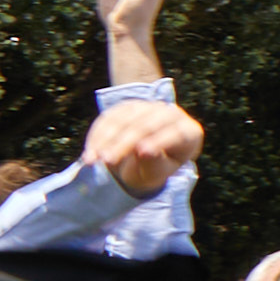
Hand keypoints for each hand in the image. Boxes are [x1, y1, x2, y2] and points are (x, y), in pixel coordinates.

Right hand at [83, 96, 203, 200]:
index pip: (177, 134)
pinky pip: (110, 117)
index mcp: (189, 133)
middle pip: (147, 125)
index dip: (160, 141)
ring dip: (105, 139)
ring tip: (92, 161)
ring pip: (124, 119)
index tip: (142, 152)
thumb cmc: (154, 168)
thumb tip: (144, 152)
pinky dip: (97, 135)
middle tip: (108, 161)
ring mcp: (149, 107)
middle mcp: (172, 115)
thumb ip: (154, 164)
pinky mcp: (128, 107)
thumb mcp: (157, 173)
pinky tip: (90, 152)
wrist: (142, 158)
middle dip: (124, 142)